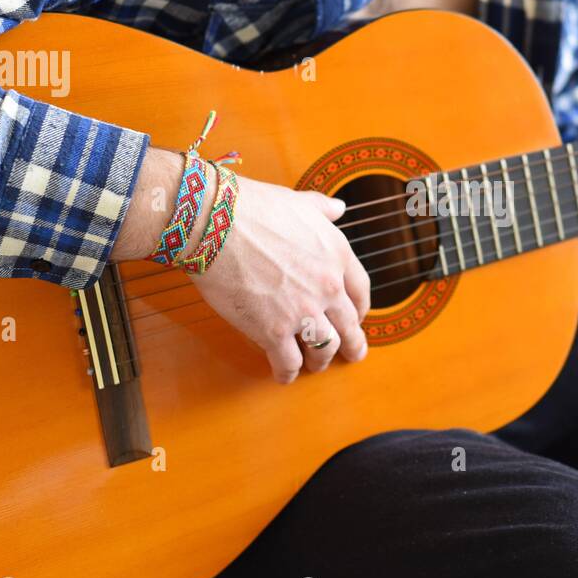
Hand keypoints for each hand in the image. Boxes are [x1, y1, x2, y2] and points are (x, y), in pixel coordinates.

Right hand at [113, 150, 370, 383]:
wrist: (216, 223)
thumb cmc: (253, 208)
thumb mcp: (299, 202)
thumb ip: (322, 208)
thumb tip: (338, 207)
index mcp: (336, 255)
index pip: (361, 291)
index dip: (360, 309)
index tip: (355, 316)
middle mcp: (327, 286)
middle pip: (349, 326)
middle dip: (352, 344)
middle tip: (353, 354)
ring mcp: (303, 311)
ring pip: (325, 349)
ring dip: (321, 361)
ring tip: (314, 365)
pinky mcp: (273, 331)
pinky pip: (289, 363)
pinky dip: (288, 373)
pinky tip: (284, 376)